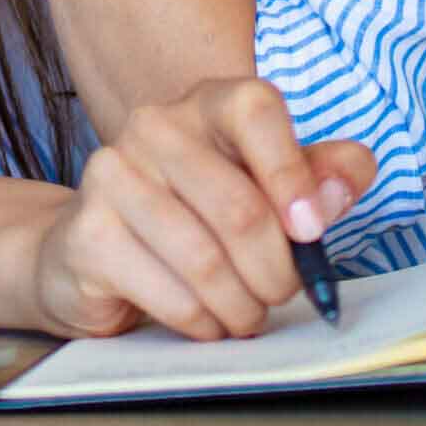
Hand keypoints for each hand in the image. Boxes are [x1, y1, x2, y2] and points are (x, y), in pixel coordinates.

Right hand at [24, 77, 377, 339]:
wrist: (98, 245)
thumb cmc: (202, 213)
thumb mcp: (271, 187)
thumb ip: (321, 178)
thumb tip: (338, 190)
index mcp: (208, 103)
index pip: (255, 109)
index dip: (291, 174)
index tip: (311, 233)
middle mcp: (153, 126)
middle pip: (239, 206)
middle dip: (276, 272)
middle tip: (282, 295)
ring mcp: (111, 175)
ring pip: (204, 259)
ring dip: (241, 306)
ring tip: (247, 315)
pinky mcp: (88, 233)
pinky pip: (168, 295)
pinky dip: (202, 322)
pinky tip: (207, 322)